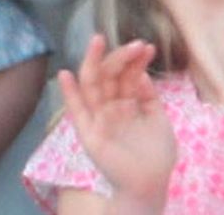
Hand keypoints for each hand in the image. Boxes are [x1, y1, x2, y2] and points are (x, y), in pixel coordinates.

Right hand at [57, 35, 175, 204]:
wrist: (150, 183)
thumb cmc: (156, 154)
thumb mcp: (158, 118)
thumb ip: (148, 96)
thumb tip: (141, 73)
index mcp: (126, 102)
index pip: (126, 74)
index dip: (134, 60)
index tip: (147, 47)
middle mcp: (110, 106)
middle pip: (109, 75)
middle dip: (119, 57)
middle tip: (134, 43)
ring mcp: (98, 118)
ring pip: (92, 85)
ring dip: (94, 62)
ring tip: (98, 41)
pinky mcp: (88, 133)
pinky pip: (76, 111)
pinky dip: (69, 93)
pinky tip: (65, 75)